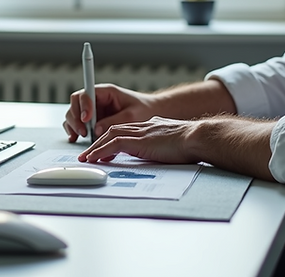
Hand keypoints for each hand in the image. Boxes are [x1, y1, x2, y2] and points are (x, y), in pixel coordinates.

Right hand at [62, 83, 157, 141]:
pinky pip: (79, 124)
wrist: (152, 113)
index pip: (86, 94)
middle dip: (76, 118)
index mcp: (106, 92)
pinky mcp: (93, 121)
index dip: (83, 106)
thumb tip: (96, 130)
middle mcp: (97, 100)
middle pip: (75, 104)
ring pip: (74, 114)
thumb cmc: (144, 109)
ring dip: (74, 126)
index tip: (87, 119)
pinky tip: (76, 138)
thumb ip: (114, 122)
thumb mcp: (132, 115)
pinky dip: (75, 131)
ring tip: (81, 137)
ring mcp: (94, 110)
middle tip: (83, 132)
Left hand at [78, 116, 200, 163]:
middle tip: (88, 154)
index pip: (126, 130)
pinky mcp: (139, 141)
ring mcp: (141, 132)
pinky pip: (114, 145)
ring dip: (96, 148)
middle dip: (99, 142)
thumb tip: (157, 155)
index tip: (104, 150)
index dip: (112, 139)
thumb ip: (161, 145)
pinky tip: (93, 159)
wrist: (198, 138)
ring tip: (86, 158)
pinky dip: (101, 151)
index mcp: (151, 126)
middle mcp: (144, 126)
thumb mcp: (173, 142)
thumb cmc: (192, 143)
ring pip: (110, 136)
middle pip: (114, 130)